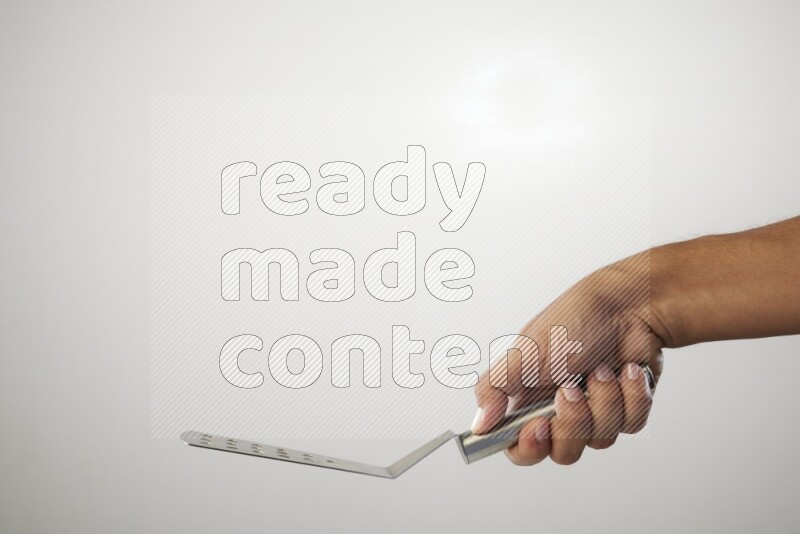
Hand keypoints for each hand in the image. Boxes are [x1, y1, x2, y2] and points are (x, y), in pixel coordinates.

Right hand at [471, 253, 664, 465]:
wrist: (627, 305)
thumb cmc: (574, 320)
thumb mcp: (524, 353)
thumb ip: (494, 388)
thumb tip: (478, 423)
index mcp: (529, 398)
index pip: (520, 448)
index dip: (529, 447)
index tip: (539, 427)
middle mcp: (560, 410)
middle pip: (563, 451)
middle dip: (573, 421)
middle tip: (571, 389)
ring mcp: (595, 411)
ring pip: (601, 439)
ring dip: (604, 400)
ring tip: (602, 368)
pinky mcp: (627, 408)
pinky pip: (632, 424)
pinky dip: (632, 395)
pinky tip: (628, 370)